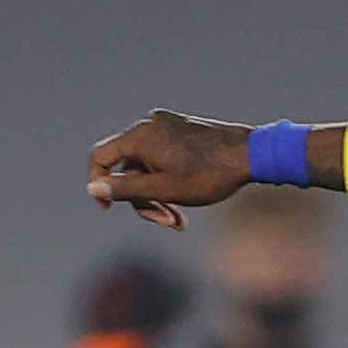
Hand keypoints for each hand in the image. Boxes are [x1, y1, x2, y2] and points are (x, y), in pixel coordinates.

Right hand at [86, 112, 254, 230]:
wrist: (254, 154)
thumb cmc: (210, 174)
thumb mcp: (164, 189)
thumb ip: (126, 189)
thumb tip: (93, 189)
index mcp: (140, 136)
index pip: (101, 157)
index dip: (98, 184)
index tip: (107, 208)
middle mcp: (150, 125)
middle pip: (127, 166)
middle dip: (142, 198)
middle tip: (167, 222)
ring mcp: (168, 126)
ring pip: (147, 166)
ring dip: (158, 195)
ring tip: (179, 220)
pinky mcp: (184, 131)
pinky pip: (163, 157)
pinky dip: (168, 180)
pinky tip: (186, 201)